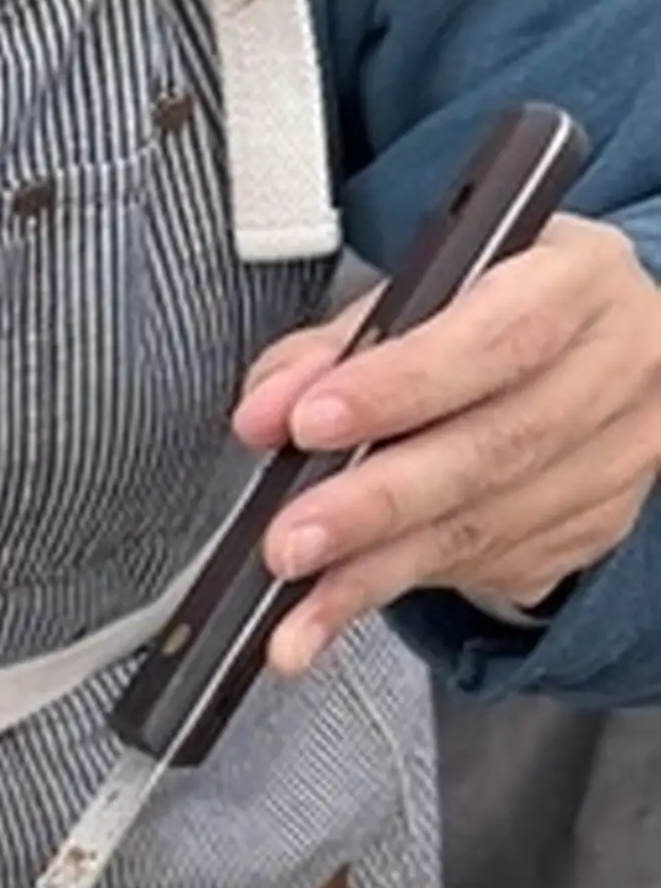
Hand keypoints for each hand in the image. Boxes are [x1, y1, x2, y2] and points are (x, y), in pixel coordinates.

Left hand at [232, 214, 660, 674]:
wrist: (581, 354)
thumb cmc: (480, 314)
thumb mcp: (410, 299)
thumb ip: (329, 350)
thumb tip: (264, 416)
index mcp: (575, 279)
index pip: (495, 337)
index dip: (400, 385)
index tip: (307, 424)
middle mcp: (618, 366)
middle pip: (497, 448)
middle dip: (376, 504)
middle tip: (288, 544)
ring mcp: (621, 454)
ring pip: (492, 525)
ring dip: (377, 572)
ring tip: (296, 608)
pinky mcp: (600, 522)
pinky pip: (496, 564)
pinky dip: (404, 583)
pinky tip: (340, 603)